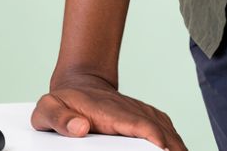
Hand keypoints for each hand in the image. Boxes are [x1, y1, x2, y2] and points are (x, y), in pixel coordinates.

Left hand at [31, 72, 186, 149]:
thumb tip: (79, 128)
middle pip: (159, 129)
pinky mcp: (144, 116)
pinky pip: (165, 127)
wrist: (77, 84)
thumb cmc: (63, 100)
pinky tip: (178, 150)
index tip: (164, 150)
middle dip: (172, 147)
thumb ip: (59, 118)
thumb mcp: (48, 108)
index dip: (154, 137)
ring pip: (165, 128)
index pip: (138, 124)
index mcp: (109, 111)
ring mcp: (138, 112)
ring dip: (177, 145)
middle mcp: (129, 110)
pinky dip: (174, 140)